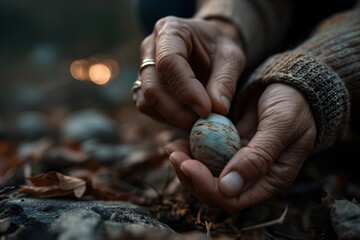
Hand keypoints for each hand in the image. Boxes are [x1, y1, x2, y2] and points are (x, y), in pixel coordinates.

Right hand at [135, 16, 245, 129]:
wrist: (209, 47)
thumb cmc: (219, 48)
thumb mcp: (231, 57)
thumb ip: (225, 81)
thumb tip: (218, 110)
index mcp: (170, 30)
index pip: (169, 62)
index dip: (186, 89)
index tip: (206, 110)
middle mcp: (150, 49)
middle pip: (152, 86)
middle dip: (177, 111)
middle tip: (202, 124)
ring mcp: (144, 69)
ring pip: (147, 101)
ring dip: (172, 118)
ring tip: (198, 123)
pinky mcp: (144, 87)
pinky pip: (148, 108)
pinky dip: (167, 119)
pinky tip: (187, 119)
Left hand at [165, 83, 316, 211]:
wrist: (291, 85)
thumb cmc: (293, 104)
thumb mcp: (281, 125)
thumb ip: (258, 157)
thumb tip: (228, 188)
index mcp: (272, 179)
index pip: (233, 199)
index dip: (207, 186)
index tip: (187, 164)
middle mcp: (254, 177)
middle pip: (215, 191)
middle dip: (190, 176)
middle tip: (173, 154)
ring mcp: (240, 163)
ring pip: (208, 176)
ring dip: (187, 165)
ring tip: (172, 147)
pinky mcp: (230, 149)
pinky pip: (207, 157)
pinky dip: (192, 152)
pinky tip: (180, 140)